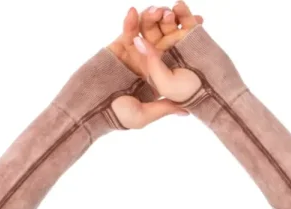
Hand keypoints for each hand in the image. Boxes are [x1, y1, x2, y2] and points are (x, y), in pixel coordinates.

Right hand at [106, 4, 204, 128]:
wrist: (91, 109)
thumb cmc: (118, 117)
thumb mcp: (144, 115)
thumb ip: (164, 108)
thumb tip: (187, 109)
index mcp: (157, 78)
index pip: (175, 57)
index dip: (186, 42)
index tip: (199, 27)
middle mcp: (147, 63)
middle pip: (162, 39)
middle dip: (170, 24)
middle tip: (180, 12)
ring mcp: (134, 53)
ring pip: (146, 31)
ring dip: (152, 19)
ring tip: (159, 10)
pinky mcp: (119, 47)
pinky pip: (127, 30)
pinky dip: (131, 21)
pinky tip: (134, 11)